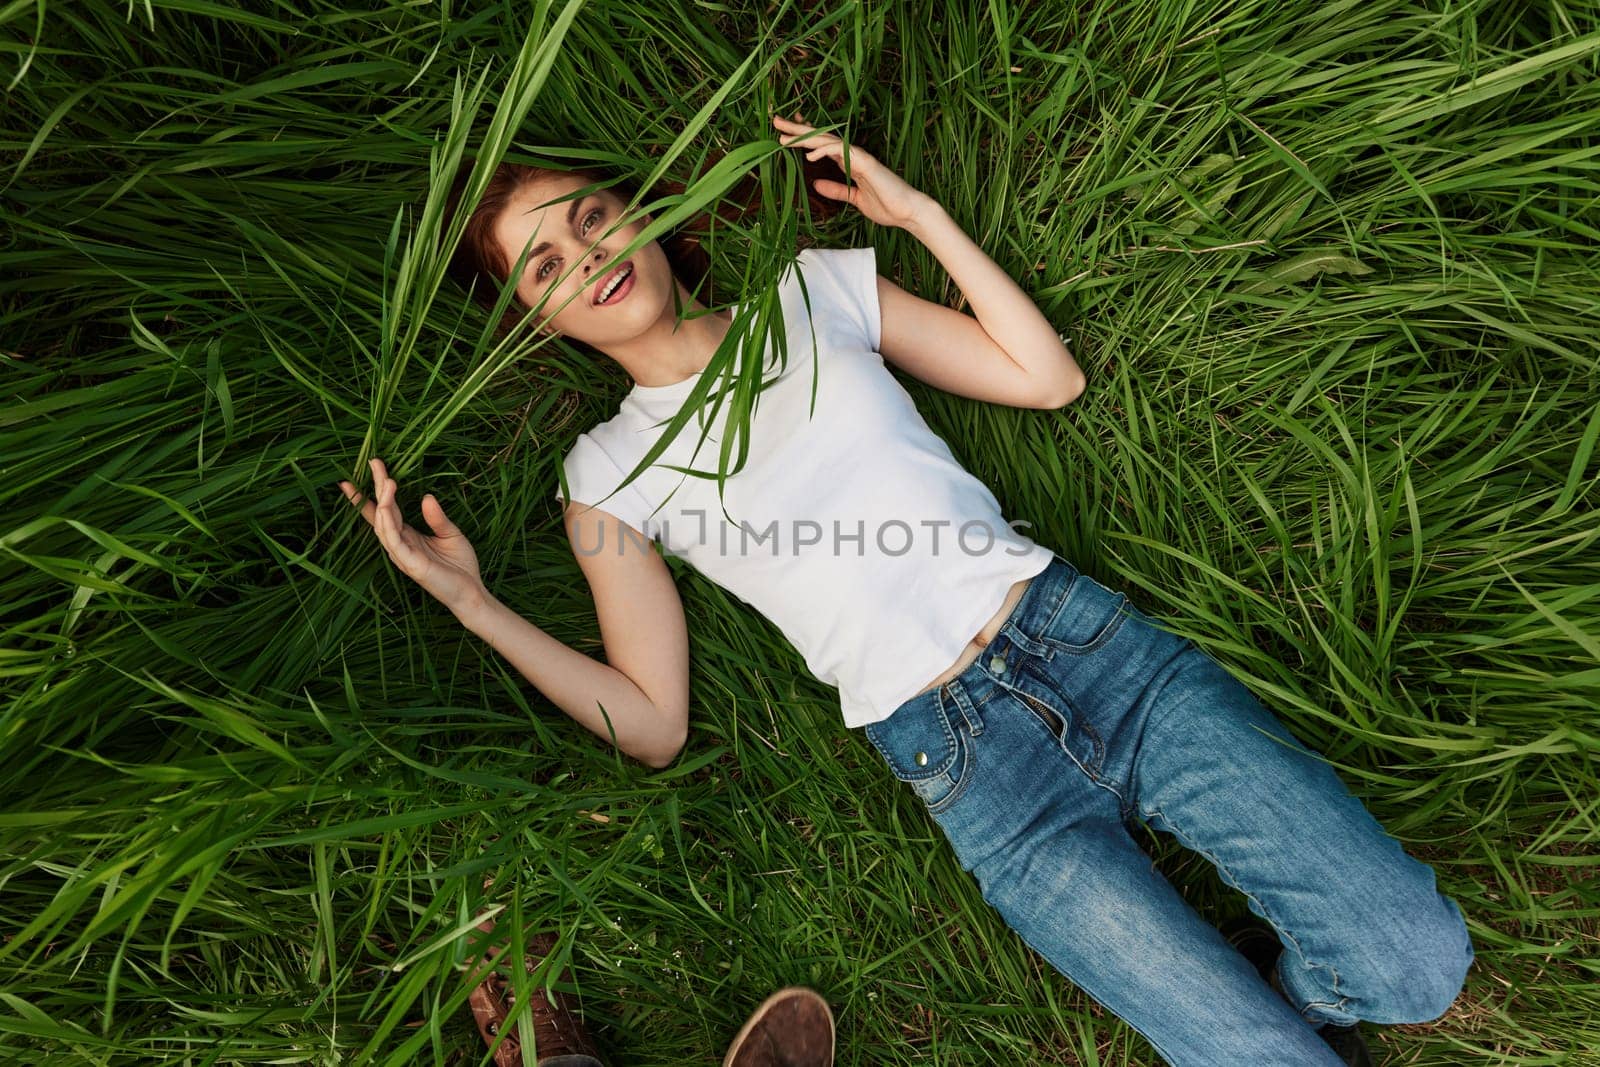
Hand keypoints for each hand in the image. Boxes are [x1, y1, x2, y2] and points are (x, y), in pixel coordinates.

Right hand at [340, 458, 486, 615]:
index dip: (374, 491)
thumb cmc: (460, 566)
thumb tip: (425, 496)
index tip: (371, 467)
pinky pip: (393, 540)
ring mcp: (402, 554)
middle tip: (373, 462)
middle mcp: (400, 544)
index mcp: (407, 536)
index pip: (385, 510)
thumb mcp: (450, 533)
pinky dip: (387, 522)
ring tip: (386, 480)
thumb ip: (436, 517)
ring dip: (381, 502)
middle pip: (380, 512)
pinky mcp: (410, 564)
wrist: (471, 592)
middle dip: (374, 488)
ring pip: (383, 525)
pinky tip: (386, 506)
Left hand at [772, 110, 932, 229]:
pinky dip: (825, 151)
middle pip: (821, 137)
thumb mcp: (855, 200)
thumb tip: (816, 185)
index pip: (823, 145)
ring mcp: (859, 157)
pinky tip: (809, 155)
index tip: (785, 133)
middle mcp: (853, 155)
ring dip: (805, 137)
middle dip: (798, 130)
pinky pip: (842, 151)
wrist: (908, 212)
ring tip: (784, 136)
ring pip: (828, 140)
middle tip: (776, 121)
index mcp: (849, 162)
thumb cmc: (887, 206)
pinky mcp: (866, 162)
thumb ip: (837, 190)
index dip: (804, 138)